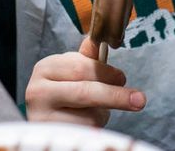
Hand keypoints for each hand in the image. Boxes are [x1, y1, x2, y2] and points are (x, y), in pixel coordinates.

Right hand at [25, 36, 146, 126]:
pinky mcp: (53, 136)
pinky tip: (85, 124)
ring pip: (90, 115)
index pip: (82, 67)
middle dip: (115, 95)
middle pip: (87, 91)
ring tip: (91, 112)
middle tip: (137, 98)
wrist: (44, 125)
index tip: (122, 78)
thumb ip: (88, 58)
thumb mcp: (71, 72)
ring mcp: (42, 116)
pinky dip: (95, 130)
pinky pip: (87, 132)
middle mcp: (37, 91)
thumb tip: (104, 37)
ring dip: (101, 114)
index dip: (107, 73)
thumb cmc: (60, 95)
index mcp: (45, 68)